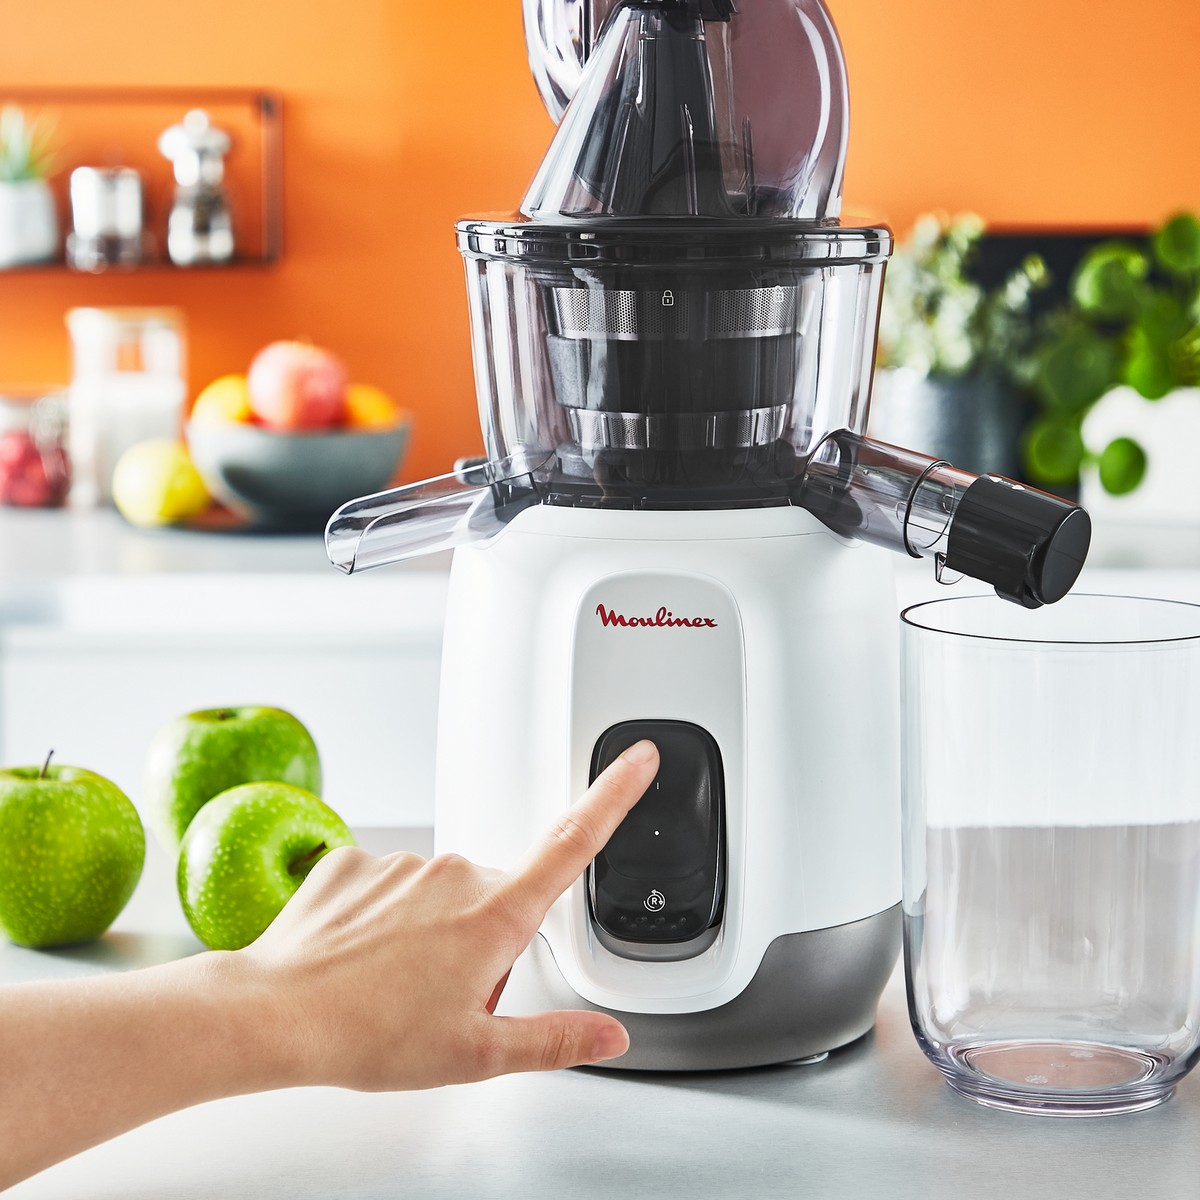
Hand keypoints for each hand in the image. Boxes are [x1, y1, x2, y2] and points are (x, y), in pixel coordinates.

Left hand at [236, 738, 659, 1090]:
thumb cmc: (369, 1035)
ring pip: (438, 893)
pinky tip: (357, 956)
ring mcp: (403, 861)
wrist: (273, 1015)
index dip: (614, 795)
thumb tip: (610, 1036)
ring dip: (429, 929)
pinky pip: (387, 884)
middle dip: (483, 938)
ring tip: (391, 983)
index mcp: (495, 914)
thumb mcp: (475, 1055)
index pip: (572, 842)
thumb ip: (554, 1041)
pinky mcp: (356, 858)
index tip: (638, 757)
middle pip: (495, 896)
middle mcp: (455, 872)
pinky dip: (381, 917)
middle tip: (442, 995)